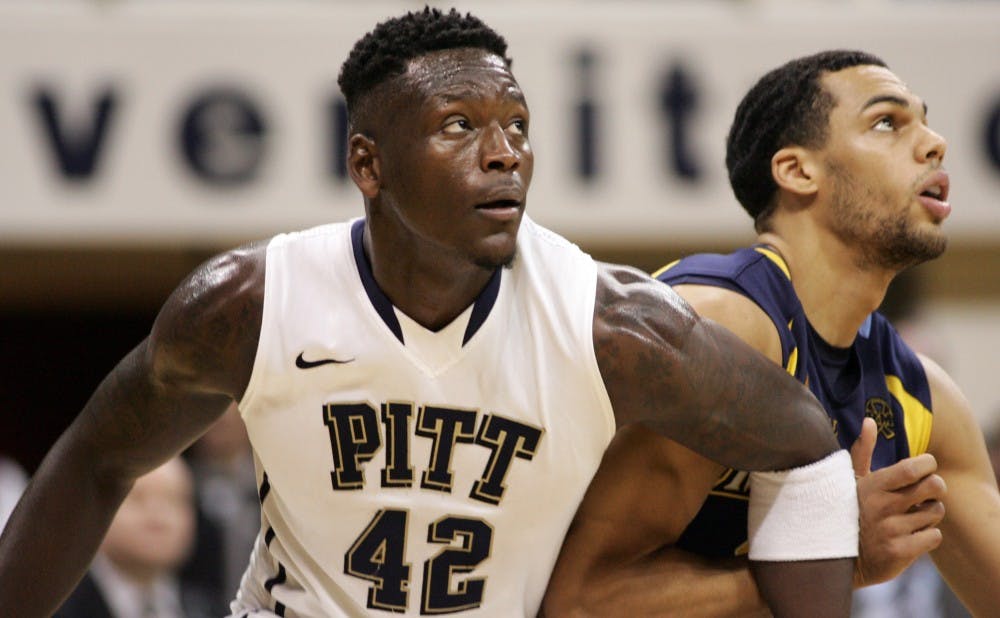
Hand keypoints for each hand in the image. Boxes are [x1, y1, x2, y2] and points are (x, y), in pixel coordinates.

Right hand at [850, 417, 945, 586]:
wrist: (839, 556)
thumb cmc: (849, 511)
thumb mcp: (852, 481)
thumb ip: (863, 450)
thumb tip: (869, 421)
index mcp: (873, 485)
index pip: (914, 468)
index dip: (927, 465)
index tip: (923, 469)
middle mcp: (883, 506)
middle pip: (935, 486)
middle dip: (936, 487)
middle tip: (926, 492)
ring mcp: (891, 530)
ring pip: (936, 512)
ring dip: (930, 514)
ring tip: (913, 515)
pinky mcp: (900, 552)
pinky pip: (934, 536)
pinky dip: (928, 535)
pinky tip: (912, 534)